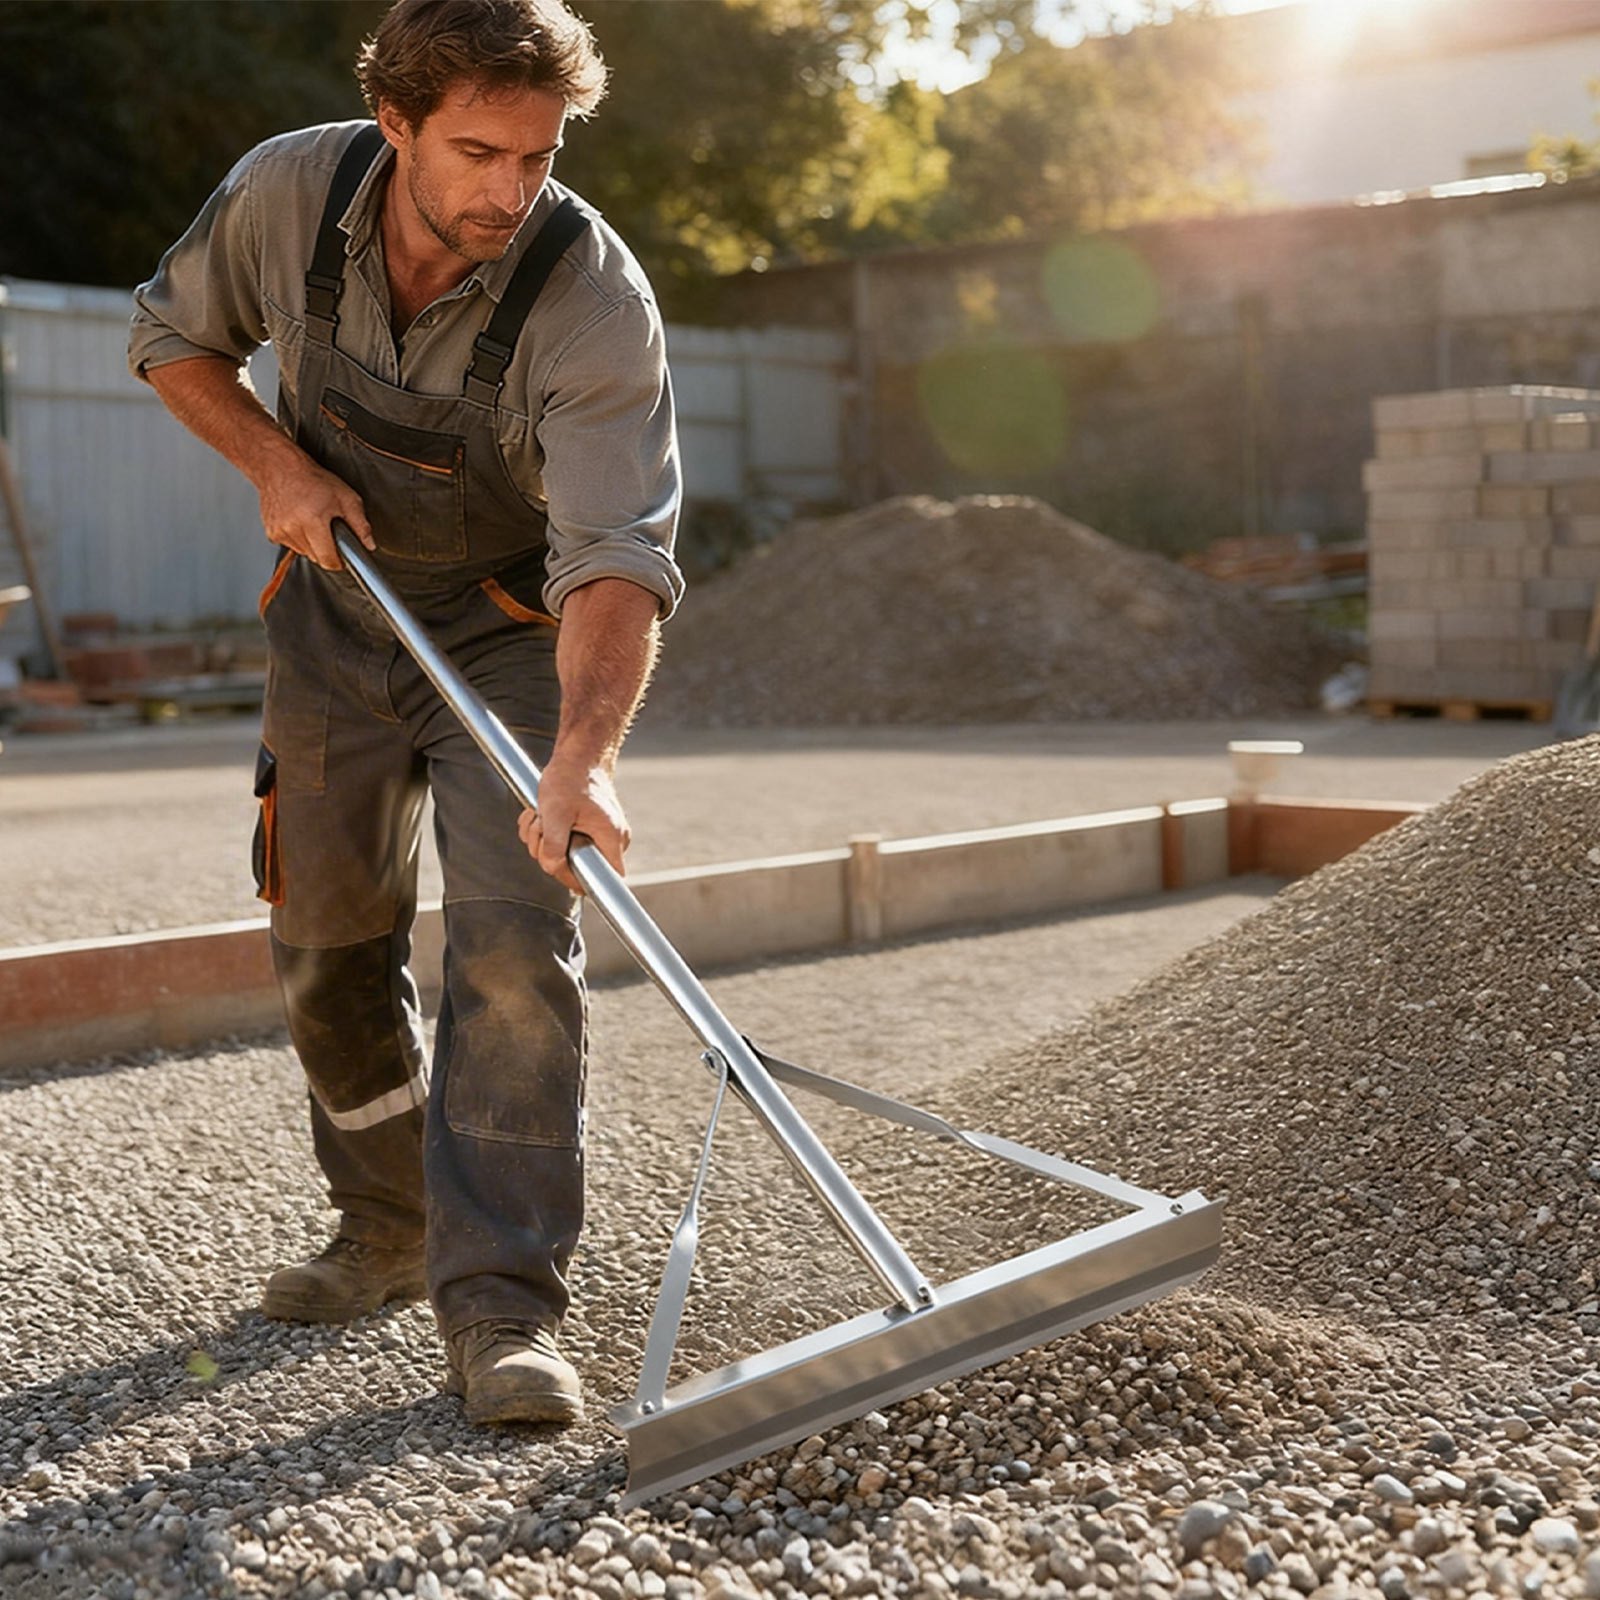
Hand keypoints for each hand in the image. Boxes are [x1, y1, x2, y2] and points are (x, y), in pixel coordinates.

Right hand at [257, 457, 373, 570]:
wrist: (281, 468)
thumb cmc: (312, 479)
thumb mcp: (346, 498)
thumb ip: (360, 524)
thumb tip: (369, 544)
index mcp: (312, 520)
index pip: (327, 560)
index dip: (339, 562)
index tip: (343, 557)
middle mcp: (293, 528)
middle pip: (316, 558)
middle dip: (326, 549)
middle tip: (328, 529)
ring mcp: (279, 531)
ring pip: (304, 553)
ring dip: (312, 544)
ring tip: (313, 521)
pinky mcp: (271, 533)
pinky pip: (291, 546)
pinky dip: (298, 539)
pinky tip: (300, 521)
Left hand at [517, 755, 630, 895]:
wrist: (576, 756)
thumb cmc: (571, 779)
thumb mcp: (555, 813)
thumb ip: (553, 844)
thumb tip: (552, 867)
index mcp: (611, 837)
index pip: (608, 879)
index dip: (581, 881)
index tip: (558, 866)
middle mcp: (611, 840)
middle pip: (579, 868)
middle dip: (549, 852)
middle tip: (540, 828)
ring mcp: (601, 835)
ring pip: (566, 855)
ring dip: (542, 839)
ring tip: (539, 816)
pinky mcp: (589, 830)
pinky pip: (565, 844)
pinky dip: (546, 833)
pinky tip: (541, 815)